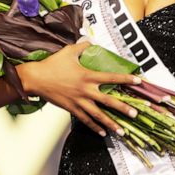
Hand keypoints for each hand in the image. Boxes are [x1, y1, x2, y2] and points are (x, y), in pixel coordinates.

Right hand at [16, 42, 142, 136]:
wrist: (36, 79)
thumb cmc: (52, 64)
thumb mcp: (69, 51)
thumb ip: (83, 46)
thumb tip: (92, 42)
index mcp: (87, 75)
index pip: (111, 77)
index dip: (126, 79)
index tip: (139, 82)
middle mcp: (86, 90)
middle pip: (108, 101)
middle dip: (123, 108)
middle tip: (135, 114)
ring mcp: (79, 101)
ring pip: (98, 115)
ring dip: (111, 123)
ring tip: (122, 131)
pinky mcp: (71, 109)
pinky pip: (85, 120)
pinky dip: (94, 127)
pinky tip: (103, 133)